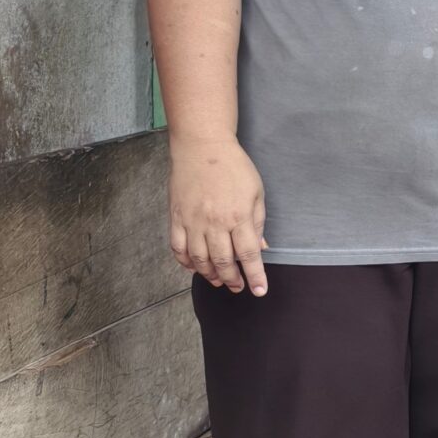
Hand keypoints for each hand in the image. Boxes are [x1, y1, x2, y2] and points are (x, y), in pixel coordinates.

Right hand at [168, 135, 267, 293]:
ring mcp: (192, 221)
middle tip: (238, 287)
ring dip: (209, 274)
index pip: (248, 255)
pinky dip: (185, 262)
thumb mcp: (256, 193)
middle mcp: (214, 222)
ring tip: (219, 280)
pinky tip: (194, 267)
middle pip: (223, 261)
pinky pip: (178, 247)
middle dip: (232, 280)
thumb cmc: (234, 167)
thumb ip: (257, 222)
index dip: (255, 276)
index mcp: (238, 216)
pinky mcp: (176, 217)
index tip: (259, 291)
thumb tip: (261, 247)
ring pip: (199, 259)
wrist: (202, 146)